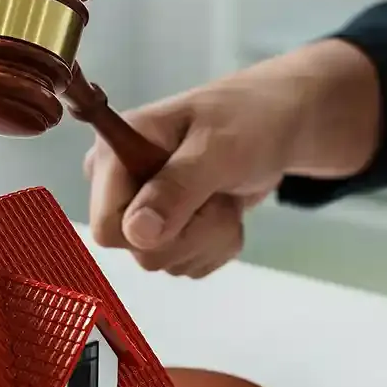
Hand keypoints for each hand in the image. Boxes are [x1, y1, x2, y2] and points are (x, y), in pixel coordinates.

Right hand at [86, 40, 380, 277]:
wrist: (280, 126)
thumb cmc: (249, 120)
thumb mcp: (216, 150)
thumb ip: (176, 188)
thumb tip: (137, 233)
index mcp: (113, 153)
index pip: (107, 226)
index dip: (151, 228)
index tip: (192, 200)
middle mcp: (119, 185)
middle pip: (140, 250)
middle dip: (193, 231)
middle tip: (217, 192)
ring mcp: (142, 211)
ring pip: (167, 261)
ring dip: (210, 236)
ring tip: (224, 195)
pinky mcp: (166, 231)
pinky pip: (186, 265)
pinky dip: (216, 245)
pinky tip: (225, 210)